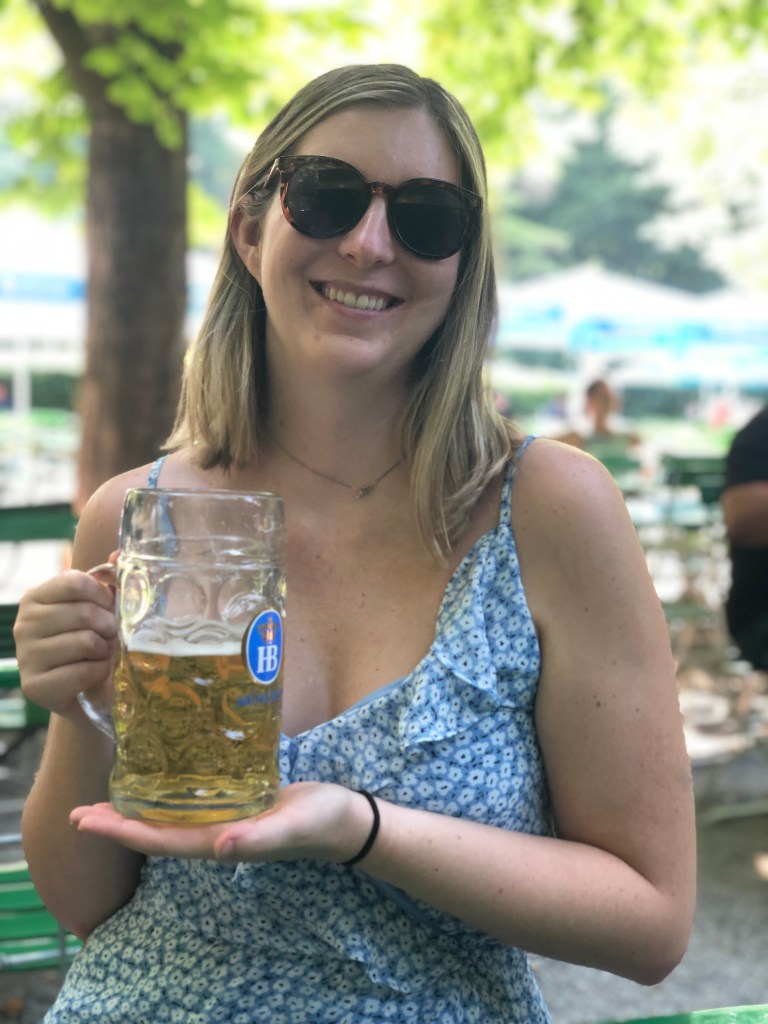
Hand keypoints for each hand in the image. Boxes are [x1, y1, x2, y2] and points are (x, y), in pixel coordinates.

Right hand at [14, 566, 118, 717]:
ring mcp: (26, 656)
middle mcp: (24, 624)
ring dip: (106, 650)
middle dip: (109, 626)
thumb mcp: (99, 608)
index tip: (110, 606)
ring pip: (85, 642)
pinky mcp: (35, 686)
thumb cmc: (91, 642)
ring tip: (104, 654)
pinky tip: (96, 673)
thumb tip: (118, 555)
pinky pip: (83, 671)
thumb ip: (109, 579)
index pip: (74, 582)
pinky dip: (99, 672)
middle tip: (112, 636)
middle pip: (83, 613)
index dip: (103, 594)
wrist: (84, 693)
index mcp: (36, 598)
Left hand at [70, 783, 374, 863]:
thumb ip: (259, 839)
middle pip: (155, 830)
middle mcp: (215, 833)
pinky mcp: (236, 803)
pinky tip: (157, 778)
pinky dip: (166, 793)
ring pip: (169, 817)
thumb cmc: (319, 821)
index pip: (160, 839)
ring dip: (136, 809)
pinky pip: (191, 802)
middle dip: (117, 821)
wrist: (344, 818)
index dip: (122, 831)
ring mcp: (224, 819)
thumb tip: (220, 848)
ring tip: (106, 795)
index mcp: (221, 841)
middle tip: (79, 808)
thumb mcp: (291, 826)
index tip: (87, 819)